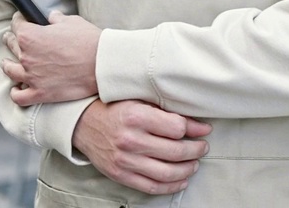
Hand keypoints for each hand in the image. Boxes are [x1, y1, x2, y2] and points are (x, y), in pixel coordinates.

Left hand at [2, 10, 100, 104]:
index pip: (17, 25)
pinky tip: (17, 89)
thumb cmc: (88, 41)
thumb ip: (57, 19)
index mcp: (31, 36)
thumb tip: (51, 17)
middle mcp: (26, 56)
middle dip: (11, 39)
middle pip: (11, 45)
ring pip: (10, 70)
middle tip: (12, 38)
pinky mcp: (40, 93)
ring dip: (7, 65)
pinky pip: (19, 97)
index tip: (21, 19)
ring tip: (8, 63)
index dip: (19, 20)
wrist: (102, 65)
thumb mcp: (72, 22)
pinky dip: (15, 93)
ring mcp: (31, 77)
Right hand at [73, 99, 211, 194]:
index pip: (177, 127)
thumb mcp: (140, 101)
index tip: (204, 131)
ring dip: (187, 170)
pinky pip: (151, 186)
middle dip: (195, 151)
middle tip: (202, 148)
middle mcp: (131, 140)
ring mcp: (125, 160)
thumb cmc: (115, 109)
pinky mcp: (121, 175)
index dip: (196, 130)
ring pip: (166, 173)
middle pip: (175, 152)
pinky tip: (181, 180)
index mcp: (137, 117)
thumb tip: (198, 126)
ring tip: (194, 164)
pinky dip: (170, 186)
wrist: (84, 124)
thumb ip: (167, 112)